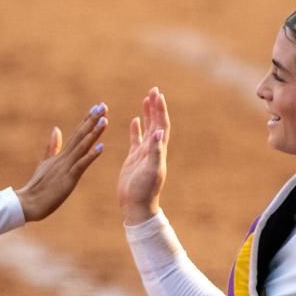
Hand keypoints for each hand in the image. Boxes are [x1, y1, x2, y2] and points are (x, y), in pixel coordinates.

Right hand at [15, 104, 108, 221]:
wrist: (27, 203)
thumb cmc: (37, 187)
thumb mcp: (45, 163)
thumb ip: (52, 147)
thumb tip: (56, 129)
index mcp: (61, 155)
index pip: (76, 134)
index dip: (87, 120)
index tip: (96, 107)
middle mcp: (64, 158)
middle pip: (80, 135)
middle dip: (92, 120)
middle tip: (103, 105)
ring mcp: (66, 167)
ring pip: (82, 146)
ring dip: (94, 133)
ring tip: (104, 120)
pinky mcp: (68, 179)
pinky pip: (81, 165)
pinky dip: (91, 156)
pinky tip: (101, 147)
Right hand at [117, 87, 169, 224]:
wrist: (137, 206)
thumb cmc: (145, 191)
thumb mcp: (151, 170)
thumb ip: (155, 152)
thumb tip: (158, 134)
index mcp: (158, 150)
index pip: (161, 125)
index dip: (160, 110)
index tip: (158, 94)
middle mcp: (153, 150)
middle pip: (156, 123)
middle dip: (155, 106)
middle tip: (153, 89)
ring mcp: (143, 154)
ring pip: (147, 128)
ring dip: (148, 114)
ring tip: (146, 99)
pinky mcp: (133, 159)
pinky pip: (136, 139)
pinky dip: (136, 129)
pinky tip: (134, 119)